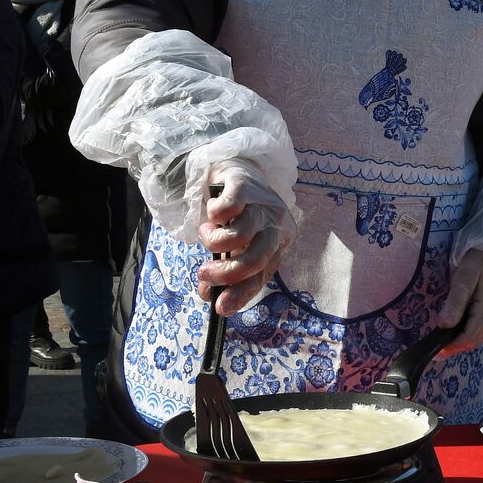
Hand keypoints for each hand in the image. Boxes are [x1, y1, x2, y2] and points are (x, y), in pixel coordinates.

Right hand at [195, 158, 297, 315]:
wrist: (239, 174)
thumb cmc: (240, 218)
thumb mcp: (238, 246)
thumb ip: (227, 271)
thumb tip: (209, 297)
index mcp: (280, 243)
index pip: (263, 275)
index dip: (241, 294)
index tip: (220, 309)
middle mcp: (277, 225)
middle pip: (255, 259)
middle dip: (225, 273)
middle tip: (203, 273)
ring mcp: (263, 204)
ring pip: (239, 235)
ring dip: (213, 241)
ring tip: (206, 234)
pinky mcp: (245, 187)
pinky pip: (228, 209)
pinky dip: (213, 217)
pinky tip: (211, 216)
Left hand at [435, 249, 482, 356]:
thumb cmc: (481, 261)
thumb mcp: (464, 276)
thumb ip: (455, 302)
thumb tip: (443, 325)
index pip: (469, 338)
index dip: (451, 347)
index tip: (435, 352)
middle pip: (474, 341)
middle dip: (455, 346)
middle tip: (435, 347)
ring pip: (479, 337)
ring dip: (462, 339)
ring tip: (443, 338)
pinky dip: (469, 332)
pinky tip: (458, 327)